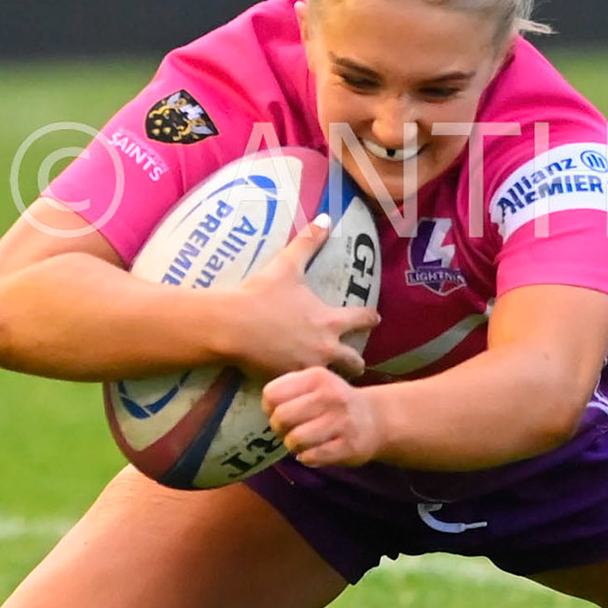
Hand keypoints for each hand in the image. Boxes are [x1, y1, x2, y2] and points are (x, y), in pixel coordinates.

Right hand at [216, 214, 379, 379]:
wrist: (232, 325)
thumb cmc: (261, 294)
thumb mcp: (287, 264)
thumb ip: (308, 241)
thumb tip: (326, 217)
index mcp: (329, 320)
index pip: (361, 319)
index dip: (370, 318)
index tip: (376, 318)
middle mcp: (324, 348)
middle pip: (353, 362)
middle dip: (357, 362)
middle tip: (357, 363)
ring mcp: (306, 367)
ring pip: (332, 380)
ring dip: (334, 378)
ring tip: (334, 383)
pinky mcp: (288, 380)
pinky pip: (304, 389)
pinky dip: (307, 387)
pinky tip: (305, 391)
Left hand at [262, 367, 384, 466]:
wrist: (374, 418)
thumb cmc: (333, 401)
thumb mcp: (314, 384)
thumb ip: (289, 389)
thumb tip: (267, 408)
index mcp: (316, 377)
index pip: (272, 394)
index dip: (269, 408)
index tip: (278, 412)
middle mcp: (330, 396)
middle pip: (281, 417)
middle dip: (279, 429)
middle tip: (288, 430)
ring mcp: (342, 421)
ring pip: (295, 440)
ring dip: (293, 446)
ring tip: (301, 442)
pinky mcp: (349, 446)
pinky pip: (311, 457)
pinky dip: (306, 457)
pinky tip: (314, 452)